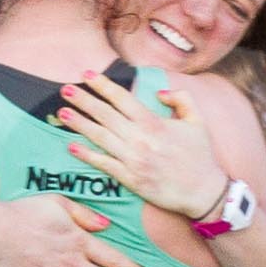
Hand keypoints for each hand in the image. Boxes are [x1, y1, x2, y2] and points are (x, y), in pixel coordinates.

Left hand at [57, 71, 227, 219]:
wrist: (203, 192)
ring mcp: (133, 160)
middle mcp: (140, 139)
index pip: (122, 98)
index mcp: (154, 123)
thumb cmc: (201, 156)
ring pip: (100, 137)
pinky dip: (87, 155)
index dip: (102, 85)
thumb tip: (158, 93)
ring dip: (79, 124)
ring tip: (62, 113)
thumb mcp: (198, 120)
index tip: (86, 74)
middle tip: (65, 89)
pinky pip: (104, 164)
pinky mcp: (130, 179)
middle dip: (83, 100)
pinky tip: (72, 147)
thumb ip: (181, 99)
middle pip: (105, 115)